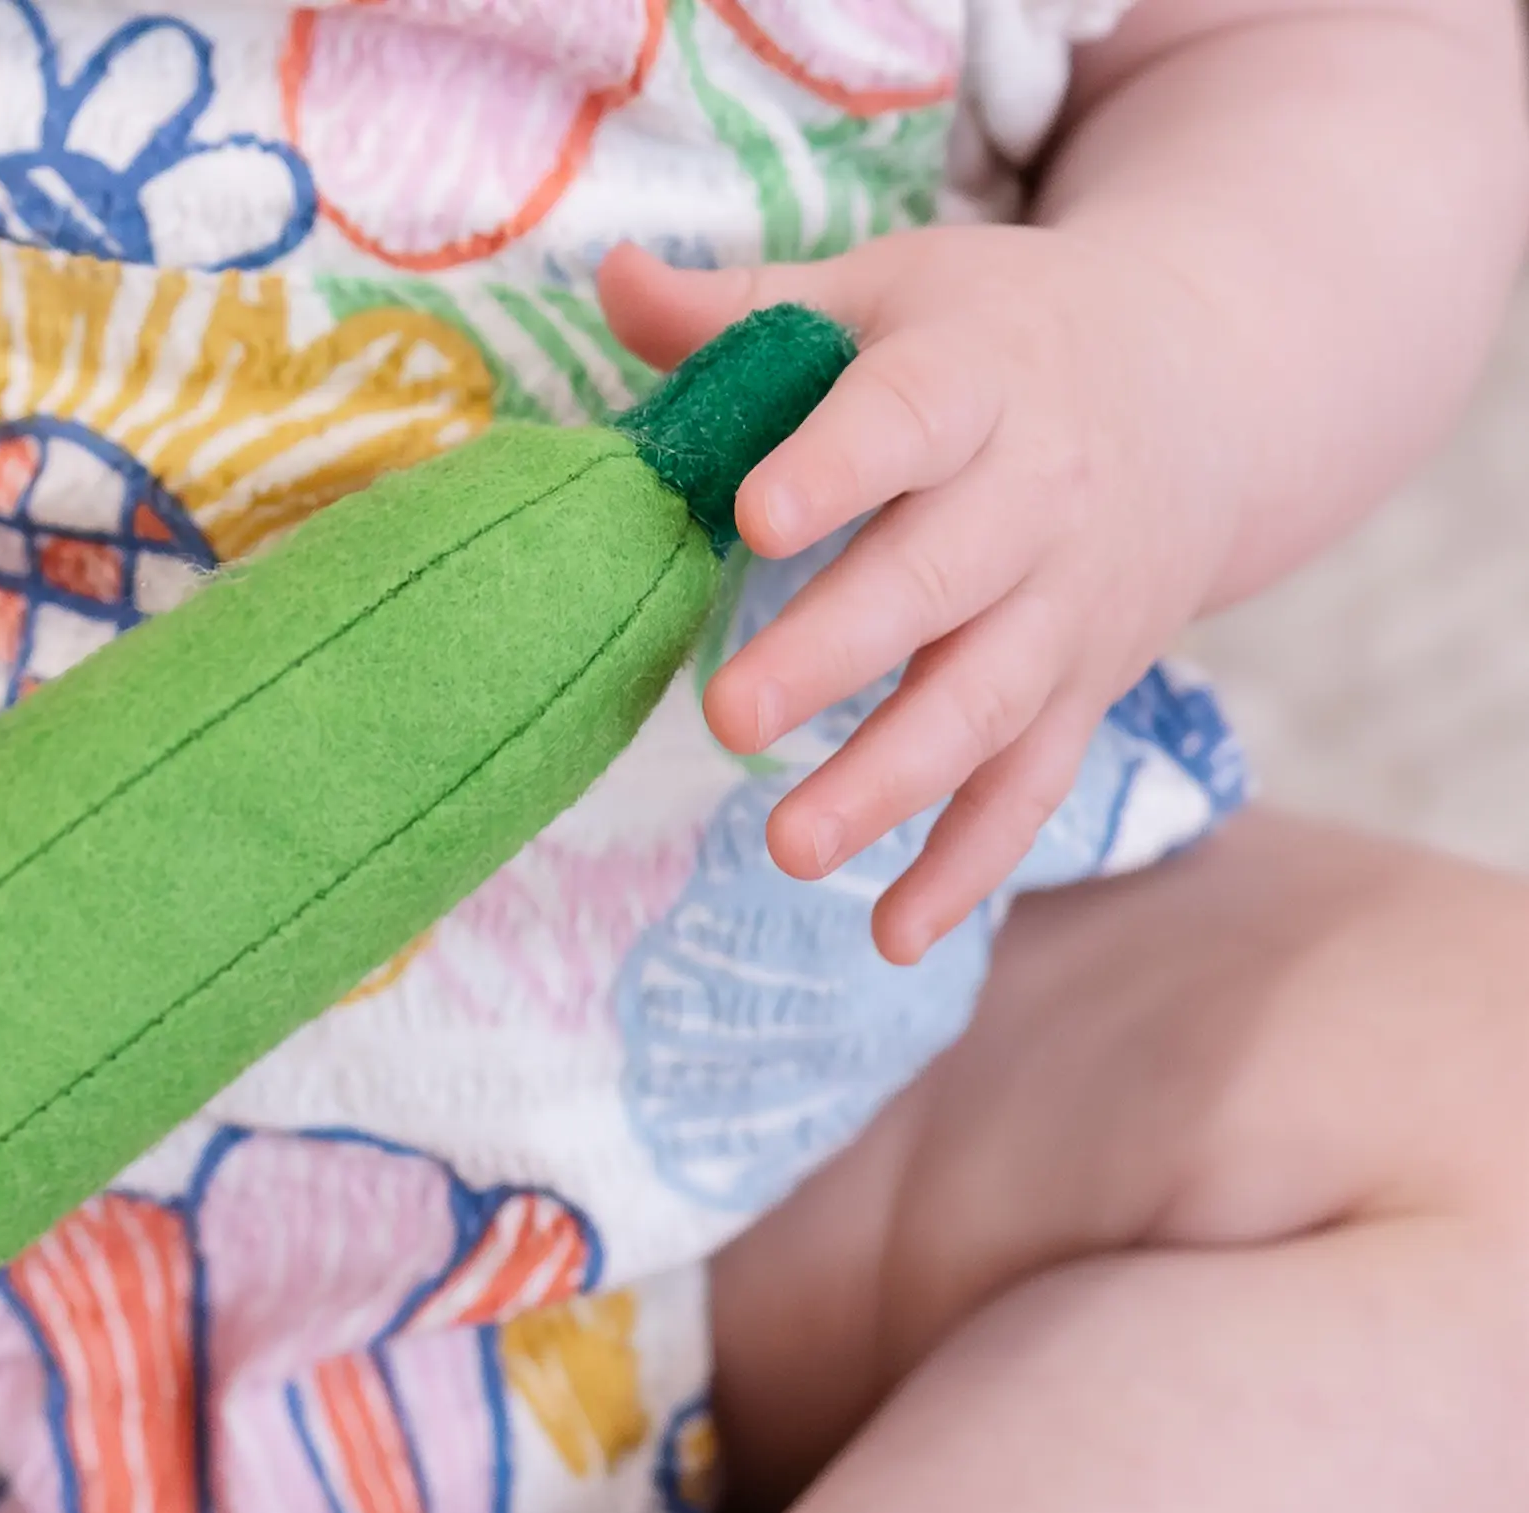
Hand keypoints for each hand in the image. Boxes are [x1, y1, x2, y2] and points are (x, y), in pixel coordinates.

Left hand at [600, 228, 1242, 963]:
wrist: (1202, 381)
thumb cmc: (994, 335)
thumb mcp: (885, 289)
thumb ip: (745, 308)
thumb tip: (609, 279)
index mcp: (978, 378)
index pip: (910, 418)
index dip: (838, 464)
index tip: (754, 515)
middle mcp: (1038, 498)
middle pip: (941, 582)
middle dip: (838, 651)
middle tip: (726, 714)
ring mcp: (1069, 607)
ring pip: (987, 703)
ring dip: (893, 781)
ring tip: (790, 846)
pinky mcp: (1084, 688)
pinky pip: (1032, 787)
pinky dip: (970, 865)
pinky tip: (892, 933)